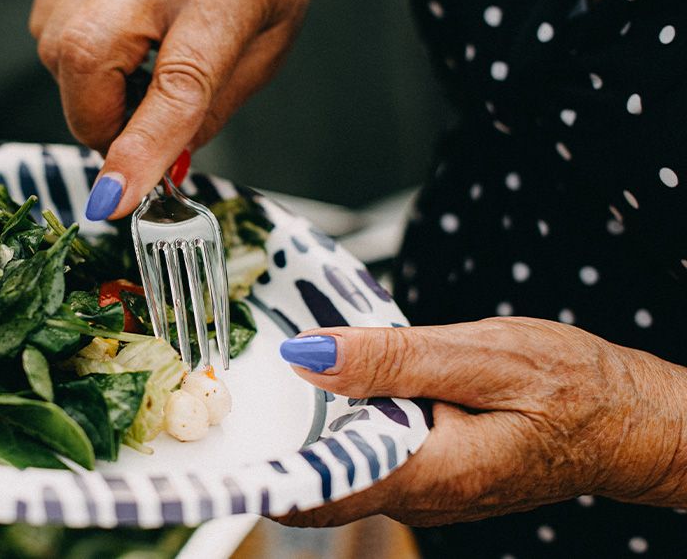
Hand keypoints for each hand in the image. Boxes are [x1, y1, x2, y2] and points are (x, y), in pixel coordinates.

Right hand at [29, 0, 316, 219]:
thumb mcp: (262, 54)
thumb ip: (207, 115)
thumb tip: (155, 170)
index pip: (176, 86)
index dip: (139, 151)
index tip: (112, 200)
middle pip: (86, 60)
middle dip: (96, 122)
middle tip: (128, 137)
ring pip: (55, 46)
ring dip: (84, 89)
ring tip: (130, 78)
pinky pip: (46, 19)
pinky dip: (69, 53)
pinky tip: (112, 44)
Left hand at [276, 317, 686, 526]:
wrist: (627, 420)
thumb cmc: (574, 388)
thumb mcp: (483, 355)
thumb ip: (393, 359)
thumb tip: (312, 355)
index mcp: (430, 470)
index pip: (322, 491)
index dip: (265, 473)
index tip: (222, 452)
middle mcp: (420, 494)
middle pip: (323, 481)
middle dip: (281, 442)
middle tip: (245, 391)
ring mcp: (425, 491)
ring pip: (345, 468)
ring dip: (313, 430)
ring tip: (290, 377)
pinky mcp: (430, 476)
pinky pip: (372, 457)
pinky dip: (349, 426)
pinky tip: (345, 386)